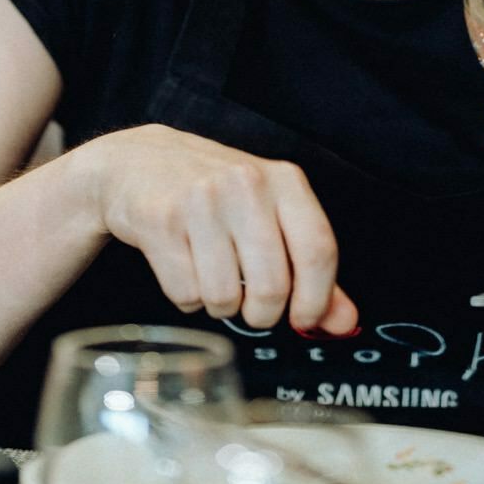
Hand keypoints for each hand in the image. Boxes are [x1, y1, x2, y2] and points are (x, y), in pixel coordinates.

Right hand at [66, 126, 357, 334]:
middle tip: (254, 307)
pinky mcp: (160, 221)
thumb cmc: (215, 192)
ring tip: (214, 278)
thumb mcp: (271, 214)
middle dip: (263, 314)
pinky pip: (186, 294)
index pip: (318, 250)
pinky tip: (185, 268)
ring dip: (221, 306)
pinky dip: (188, 297)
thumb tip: (344, 322)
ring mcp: (201, 201)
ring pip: (225, 297)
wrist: (139, 162)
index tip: (305, 319)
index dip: (316, 299)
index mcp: (284, 180)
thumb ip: (311, 269)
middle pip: (272, 286)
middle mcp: (246, 185)